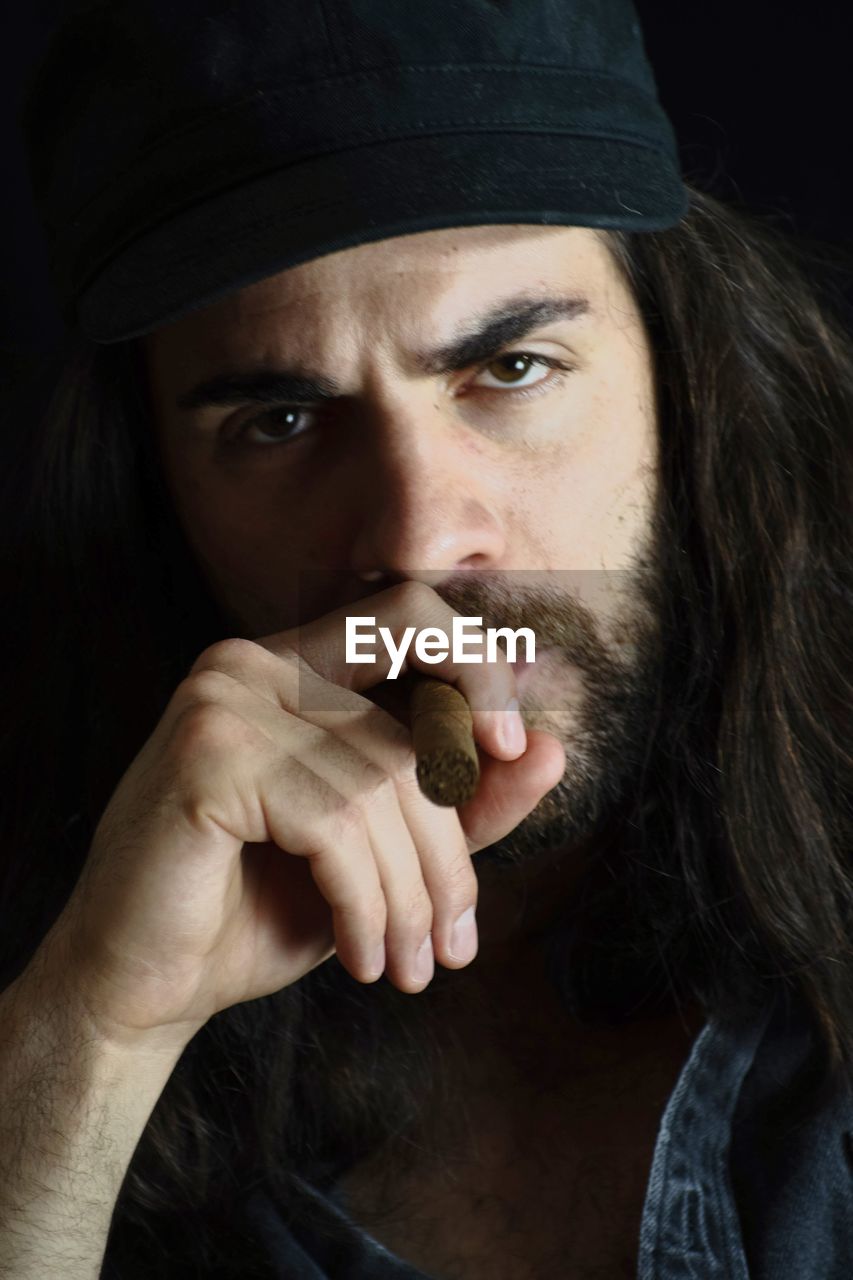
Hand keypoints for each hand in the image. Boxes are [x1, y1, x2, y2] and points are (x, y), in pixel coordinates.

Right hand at [43, 582, 565, 1048]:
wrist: (142, 987)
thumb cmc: (258, 910)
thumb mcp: (381, 855)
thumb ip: (462, 800)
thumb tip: (554, 748)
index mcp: (288, 667)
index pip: (405, 615)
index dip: (475, 665)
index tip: (511, 746)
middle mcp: (249, 664)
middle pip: (408, 733)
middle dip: (447, 852)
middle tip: (451, 941)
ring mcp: (223, 701)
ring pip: (382, 787)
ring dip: (410, 897)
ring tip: (406, 965)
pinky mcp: (208, 756)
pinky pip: (336, 824)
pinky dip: (366, 904)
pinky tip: (360, 957)